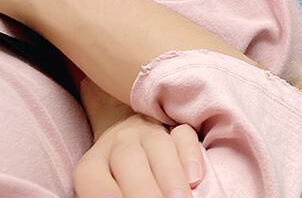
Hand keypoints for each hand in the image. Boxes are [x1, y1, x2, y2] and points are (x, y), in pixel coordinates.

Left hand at [73, 113, 205, 197]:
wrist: (119, 135)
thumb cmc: (109, 180)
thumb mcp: (100, 188)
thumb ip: (107, 195)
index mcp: (91, 166)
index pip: (97, 185)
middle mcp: (119, 143)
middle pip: (128, 159)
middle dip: (143, 189)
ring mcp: (148, 130)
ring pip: (159, 146)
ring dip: (171, 177)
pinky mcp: (174, 125)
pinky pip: (184, 133)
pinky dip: (190, 155)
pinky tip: (195, 178)